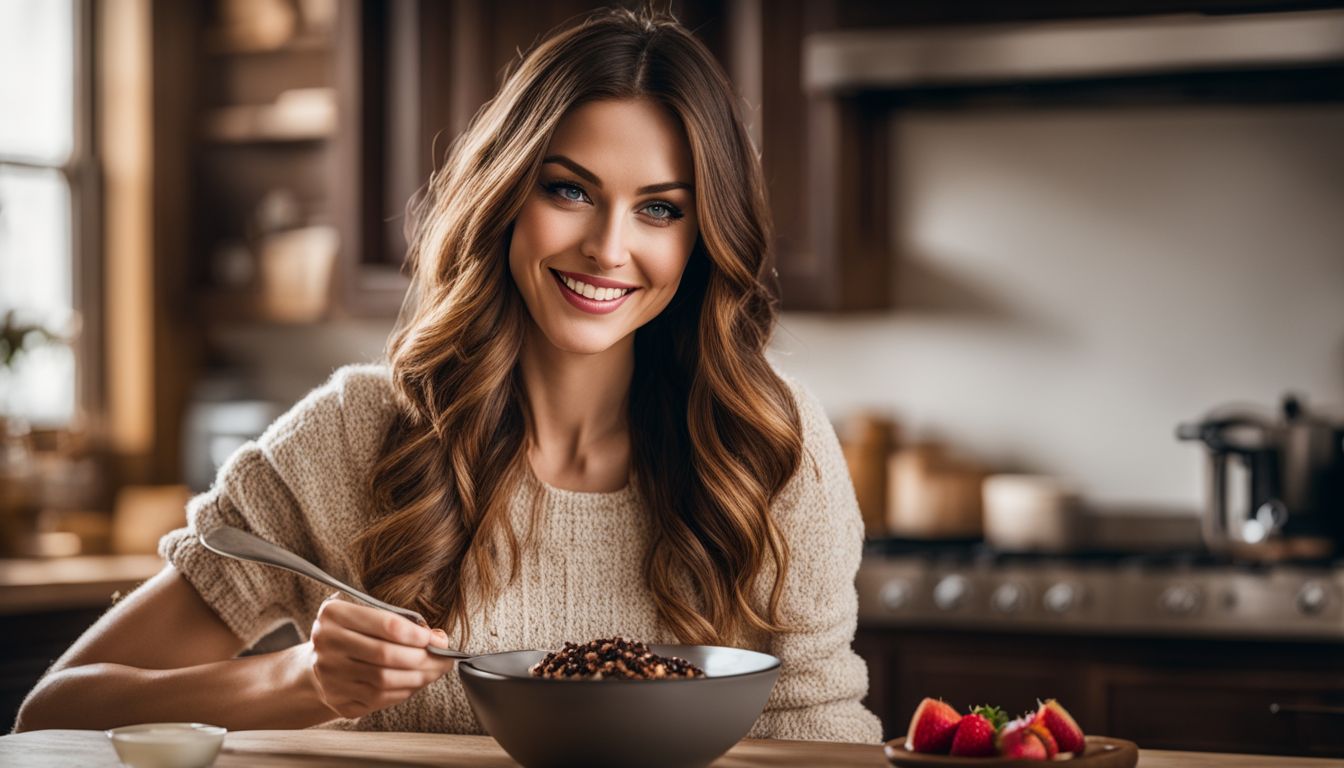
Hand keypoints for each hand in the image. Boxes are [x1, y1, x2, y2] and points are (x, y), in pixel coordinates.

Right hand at [302, 597, 455, 718]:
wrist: (320, 660)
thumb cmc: (355, 632)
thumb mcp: (369, 614)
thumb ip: (401, 621)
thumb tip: (438, 639)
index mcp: (335, 614)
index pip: (387, 625)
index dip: (417, 634)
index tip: (437, 639)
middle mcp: (326, 644)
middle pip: (386, 655)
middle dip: (423, 659)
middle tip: (444, 660)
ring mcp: (328, 675)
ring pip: (384, 681)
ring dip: (418, 678)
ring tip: (435, 671)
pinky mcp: (335, 699)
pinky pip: (378, 700)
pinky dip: (403, 692)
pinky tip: (414, 684)